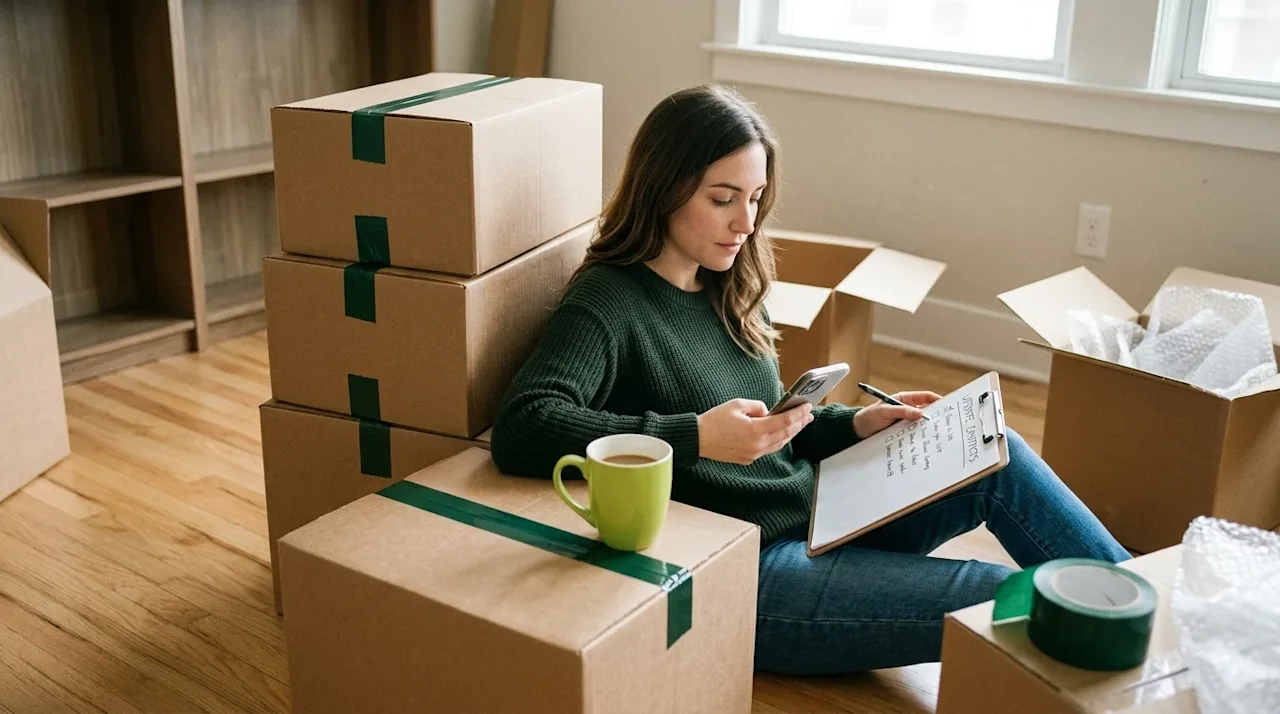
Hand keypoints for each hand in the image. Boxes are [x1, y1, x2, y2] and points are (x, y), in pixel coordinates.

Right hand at [697, 399, 813, 464]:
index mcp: (755, 430)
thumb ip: (757, 406)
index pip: (784, 421)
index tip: (808, 406)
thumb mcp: (737, 405)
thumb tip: (768, 412)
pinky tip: (783, 434)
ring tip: (800, 424)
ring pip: (779, 444)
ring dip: (791, 433)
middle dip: (799, 423)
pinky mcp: (748, 459)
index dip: (798, 413)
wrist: (698, 439)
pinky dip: (779, 440)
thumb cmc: (715, 420)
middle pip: (785, 434)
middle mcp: (757, 445)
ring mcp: (753, 454)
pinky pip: (769, 449)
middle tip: (809, 414)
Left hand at [853, 391, 940, 438]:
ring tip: (938, 435)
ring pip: (921, 424)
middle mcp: (907, 410)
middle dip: (936, 416)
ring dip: (928, 429)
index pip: (924, 397)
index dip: (936, 399)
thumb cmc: (869, 416)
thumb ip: (901, 411)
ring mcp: (905, 422)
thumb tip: (921, 413)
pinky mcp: (902, 433)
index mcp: (904, 399)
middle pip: (926, 411)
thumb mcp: (884, 411)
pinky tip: (924, 443)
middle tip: (946, 424)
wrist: (857, 430)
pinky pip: (914, 434)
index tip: (947, 405)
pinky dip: (919, 438)